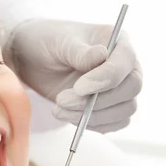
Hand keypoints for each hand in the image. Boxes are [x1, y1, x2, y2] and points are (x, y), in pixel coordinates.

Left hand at [6, 19, 142, 132]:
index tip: (79, 88)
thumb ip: (80, 52)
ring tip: (59, 109)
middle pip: (131, 88)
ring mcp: (119, 87)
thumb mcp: (59, 42)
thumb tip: (102, 55)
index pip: (126, 60)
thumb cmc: (49, 42)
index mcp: (117, 41)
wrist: (34, 58)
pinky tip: (68, 116)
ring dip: (93, 115)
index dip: (106, 77)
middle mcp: (125, 65)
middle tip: (62, 100)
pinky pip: (114, 123)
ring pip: (125, 109)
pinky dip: (93, 124)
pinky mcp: (109, 107)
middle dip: (97, 100)